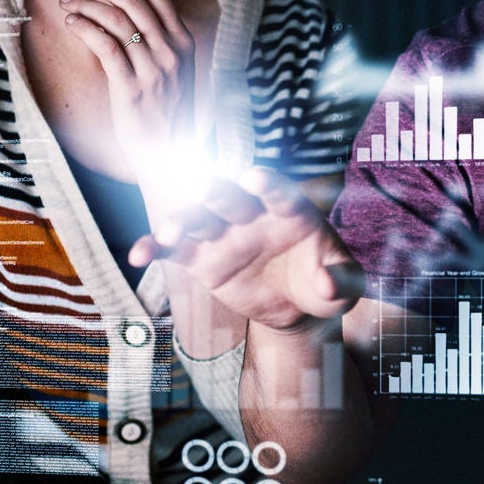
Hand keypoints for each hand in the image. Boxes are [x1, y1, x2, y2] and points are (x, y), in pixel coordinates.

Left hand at [59, 0, 194, 178]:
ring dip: (88, 1)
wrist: (169, 156)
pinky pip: (107, 46)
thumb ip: (152, 35)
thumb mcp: (165, 66)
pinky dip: (87, 26)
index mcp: (180, 37)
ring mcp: (155, 67)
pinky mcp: (134, 87)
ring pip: (119, 18)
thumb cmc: (162, 109)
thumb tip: (125, 3)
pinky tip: (71, 19)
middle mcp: (172, 47)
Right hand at [128, 167, 362, 334]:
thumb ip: (340, 280)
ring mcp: (224, 233)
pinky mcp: (201, 257)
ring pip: (198, 218)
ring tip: (169, 230)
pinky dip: (155, 247)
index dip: (267, 183)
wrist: (297, 307)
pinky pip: (175, 250)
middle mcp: (252, 214)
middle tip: (208, 189)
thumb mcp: (345, 285)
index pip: (278, 191)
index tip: (254, 176)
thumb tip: (327, 282)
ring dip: (181, 219)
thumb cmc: (324, 284)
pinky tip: (138, 254)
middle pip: (231, 198)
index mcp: (291, 211)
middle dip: (218, 192)